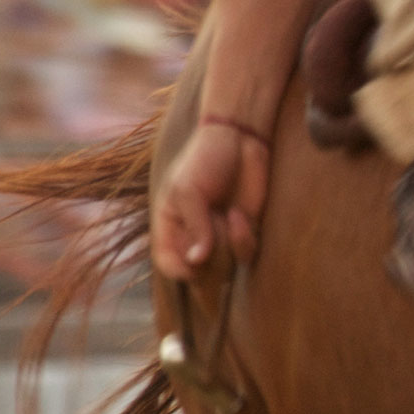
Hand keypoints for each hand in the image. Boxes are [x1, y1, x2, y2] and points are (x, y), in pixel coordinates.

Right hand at [154, 119, 269, 280]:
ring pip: (225, 267)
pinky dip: (244, 239)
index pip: (168, 262)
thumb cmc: (205, 160)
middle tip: (214, 229)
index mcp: (170, 225)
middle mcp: (194, 235)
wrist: (240, 140)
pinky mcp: (245, 231)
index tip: (194, 266)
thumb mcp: (188, 190)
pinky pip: (245, 254)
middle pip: (199, 272)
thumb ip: (194, 226)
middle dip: (209, 259)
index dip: (178, 271)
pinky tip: (239, 215)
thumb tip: (197, 261)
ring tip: (228, 216)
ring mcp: (221, 235)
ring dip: (228, 247)